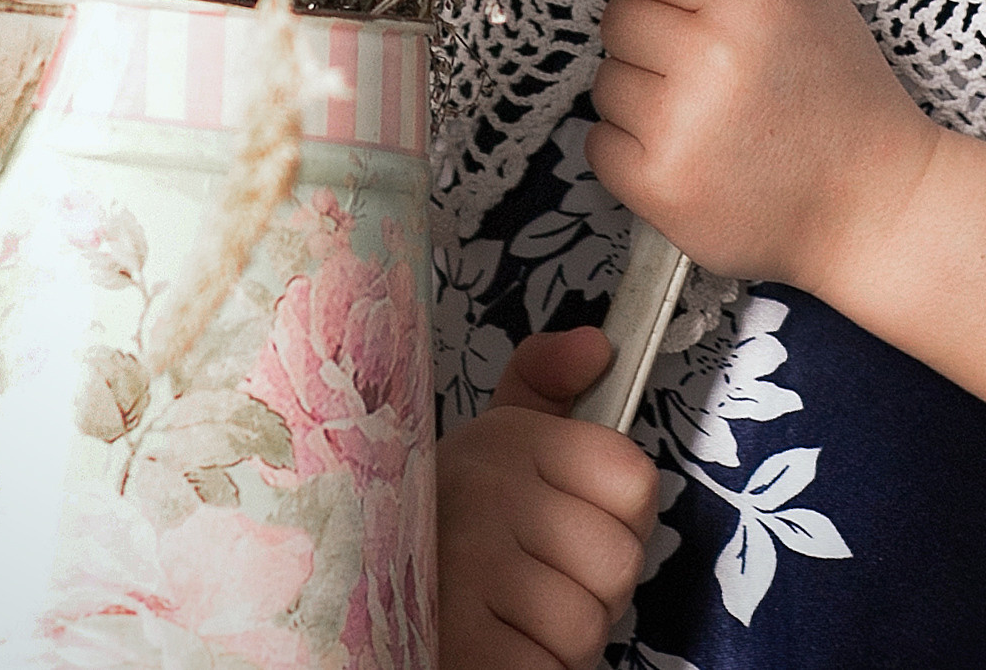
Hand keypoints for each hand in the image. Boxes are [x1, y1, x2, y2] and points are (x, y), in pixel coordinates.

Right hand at [437, 326, 659, 669]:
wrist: (352, 593)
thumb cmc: (442, 528)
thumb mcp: (490, 446)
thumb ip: (545, 390)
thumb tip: (596, 347)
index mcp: (505, 439)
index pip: (633, 478)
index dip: (615, 516)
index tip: (568, 523)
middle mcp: (487, 490)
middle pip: (620, 560)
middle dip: (586, 587)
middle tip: (531, 582)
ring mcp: (471, 568)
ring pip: (587, 626)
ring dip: (556, 641)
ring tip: (507, 618)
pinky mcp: (467, 647)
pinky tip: (491, 647)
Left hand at [588, 0, 940, 300]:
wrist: (873, 203)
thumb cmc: (837, 86)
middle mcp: (711, 58)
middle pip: (615, 17)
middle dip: (651, 35)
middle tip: (709, 66)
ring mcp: (681, 128)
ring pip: (604, 80)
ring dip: (642, 93)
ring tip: (707, 113)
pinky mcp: (660, 188)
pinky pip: (597, 142)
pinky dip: (631, 148)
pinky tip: (690, 152)